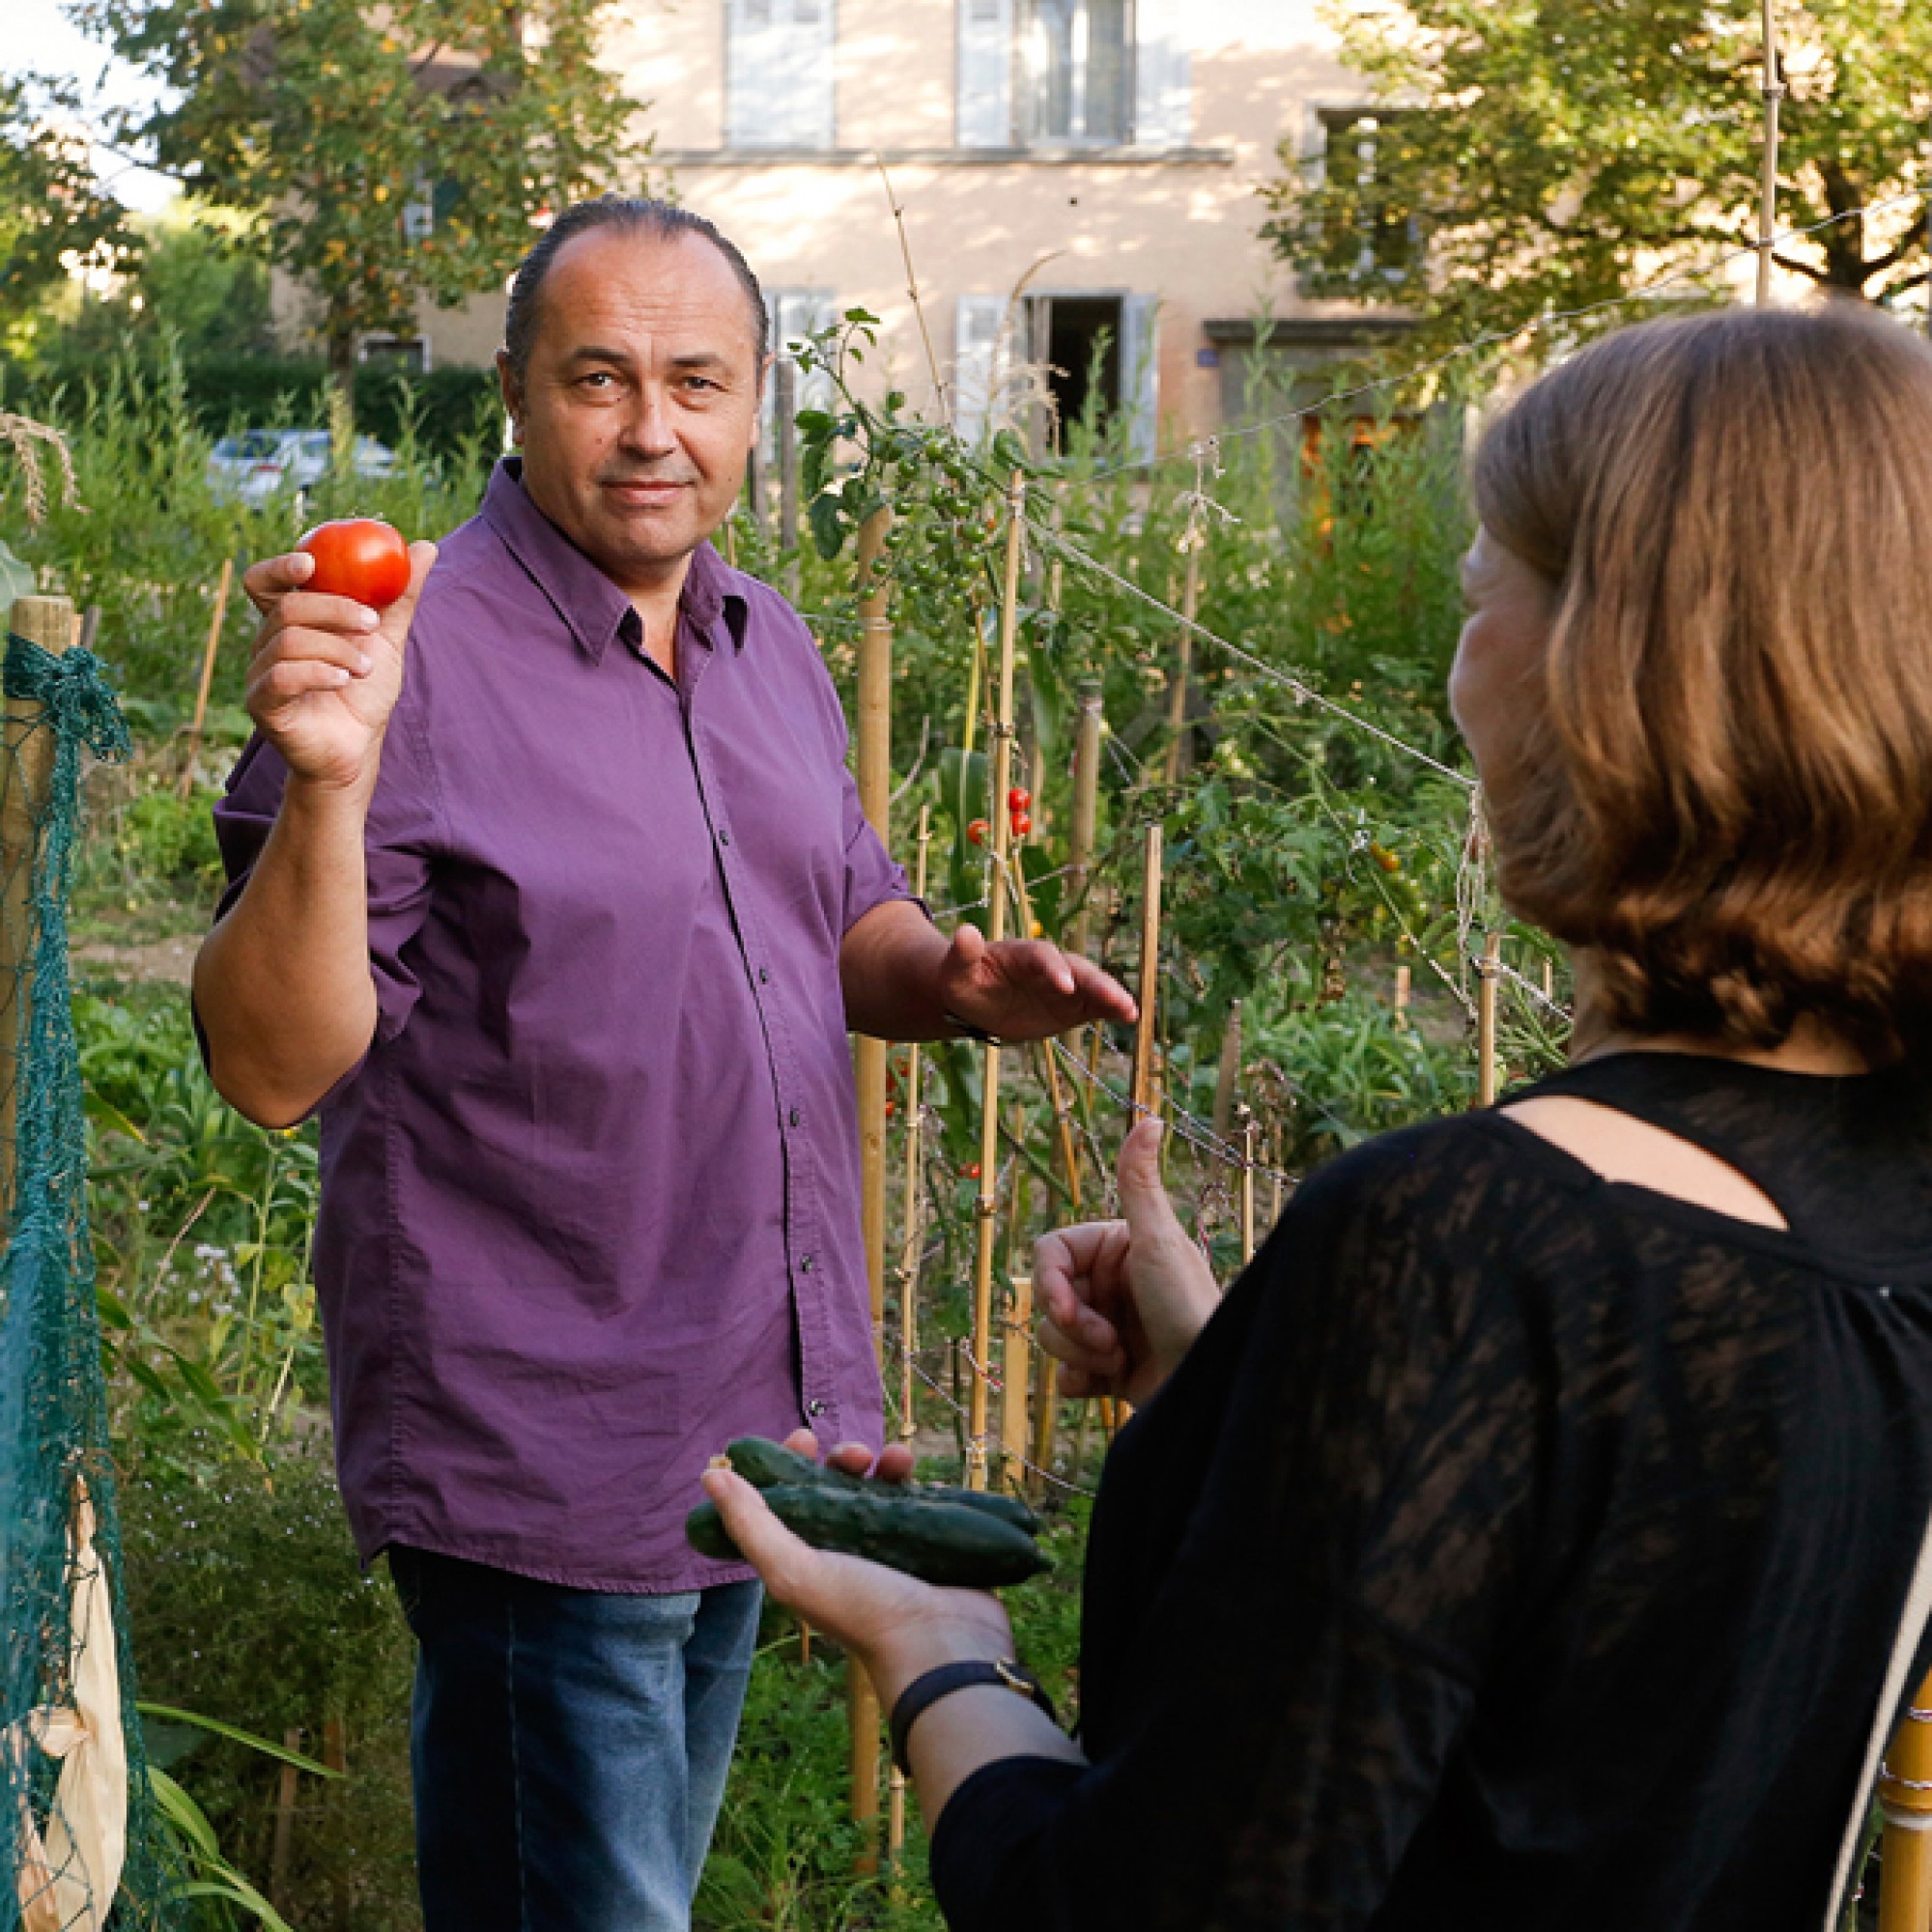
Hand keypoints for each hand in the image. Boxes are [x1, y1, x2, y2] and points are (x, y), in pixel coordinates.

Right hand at [241, 541, 437, 793]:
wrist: (358, 747)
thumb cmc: (365, 692)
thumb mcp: (387, 639)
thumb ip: (400, 595)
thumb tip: (425, 547)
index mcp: (289, 621)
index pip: (265, 581)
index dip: (280, 566)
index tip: (312, 563)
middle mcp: (267, 642)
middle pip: (286, 606)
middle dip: (334, 608)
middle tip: (372, 622)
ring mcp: (260, 673)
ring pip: (289, 640)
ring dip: (338, 649)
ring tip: (366, 668)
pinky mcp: (262, 704)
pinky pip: (281, 676)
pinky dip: (317, 672)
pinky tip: (343, 679)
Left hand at [702, 1429, 1014, 1705]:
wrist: (940, 1645)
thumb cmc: (863, 1611)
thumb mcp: (794, 1571)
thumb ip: (751, 1524)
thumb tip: (710, 1473)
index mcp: (803, 1557)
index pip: (786, 1498)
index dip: (789, 1463)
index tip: (804, 1438)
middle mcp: (841, 1549)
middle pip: (833, 1486)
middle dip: (841, 1459)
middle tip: (856, 1454)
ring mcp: (885, 1545)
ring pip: (877, 1486)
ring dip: (883, 1464)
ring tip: (898, 1460)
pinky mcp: (924, 1542)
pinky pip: (915, 1498)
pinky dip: (914, 1481)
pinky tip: (919, 1475)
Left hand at [939, 924, 1136, 1041]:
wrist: (975, 1000)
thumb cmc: (963, 982)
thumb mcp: (955, 972)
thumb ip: (962, 954)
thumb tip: (964, 932)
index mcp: (1022, 955)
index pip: (1042, 957)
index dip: (1054, 969)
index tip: (1064, 986)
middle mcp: (1049, 967)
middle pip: (1076, 969)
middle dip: (1096, 983)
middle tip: (1114, 999)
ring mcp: (1063, 986)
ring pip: (1091, 986)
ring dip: (1111, 996)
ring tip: (1130, 1011)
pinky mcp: (1071, 1006)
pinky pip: (1094, 1005)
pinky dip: (1112, 1009)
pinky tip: (1129, 1017)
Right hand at [1035, 1118, 1219, 1405]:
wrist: (1211, 1383)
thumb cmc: (1188, 1307)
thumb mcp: (1159, 1241)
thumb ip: (1140, 1183)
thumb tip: (1151, 1117)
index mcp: (1115, 1248)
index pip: (1049, 1252)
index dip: (1049, 1283)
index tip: (1067, 1310)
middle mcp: (1107, 1284)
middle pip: (1046, 1297)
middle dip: (1073, 1326)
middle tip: (1109, 1343)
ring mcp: (1105, 1325)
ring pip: (1050, 1337)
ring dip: (1080, 1354)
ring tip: (1120, 1360)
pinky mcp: (1105, 1368)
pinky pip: (1062, 1373)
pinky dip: (1081, 1380)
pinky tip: (1109, 1383)